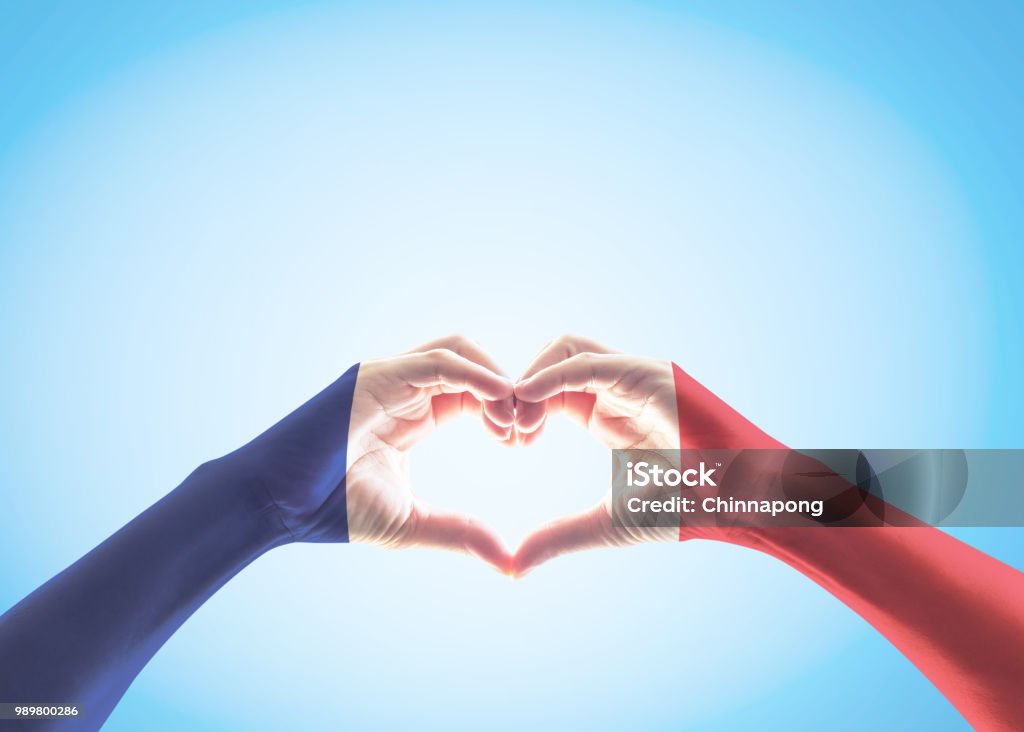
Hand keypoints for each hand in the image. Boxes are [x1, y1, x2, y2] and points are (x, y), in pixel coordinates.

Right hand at [222, 335, 514, 571]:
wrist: (274, 504)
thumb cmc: (332, 511)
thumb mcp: (410, 523)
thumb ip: (459, 532)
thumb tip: (509, 561)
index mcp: (414, 416)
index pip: (473, 394)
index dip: (504, 412)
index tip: (523, 444)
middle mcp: (402, 390)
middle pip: (473, 366)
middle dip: (507, 392)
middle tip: (525, 431)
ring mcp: (387, 378)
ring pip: (458, 351)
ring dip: (493, 378)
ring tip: (512, 418)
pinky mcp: (375, 375)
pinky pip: (436, 361)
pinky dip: (473, 373)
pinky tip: (498, 399)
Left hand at [510, 334, 780, 575]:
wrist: (745, 505)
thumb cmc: (688, 510)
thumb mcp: (608, 522)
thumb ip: (560, 536)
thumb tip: (513, 565)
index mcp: (608, 414)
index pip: (548, 391)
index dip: (520, 409)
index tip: (506, 443)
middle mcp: (620, 388)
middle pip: (551, 360)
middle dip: (518, 387)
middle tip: (504, 429)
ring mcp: (637, 377)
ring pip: (567, 348)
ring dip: (532, 375)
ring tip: (517, 418)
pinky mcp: (651, 374)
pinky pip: (590, 361)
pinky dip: (553, 374)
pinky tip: (527, 398)